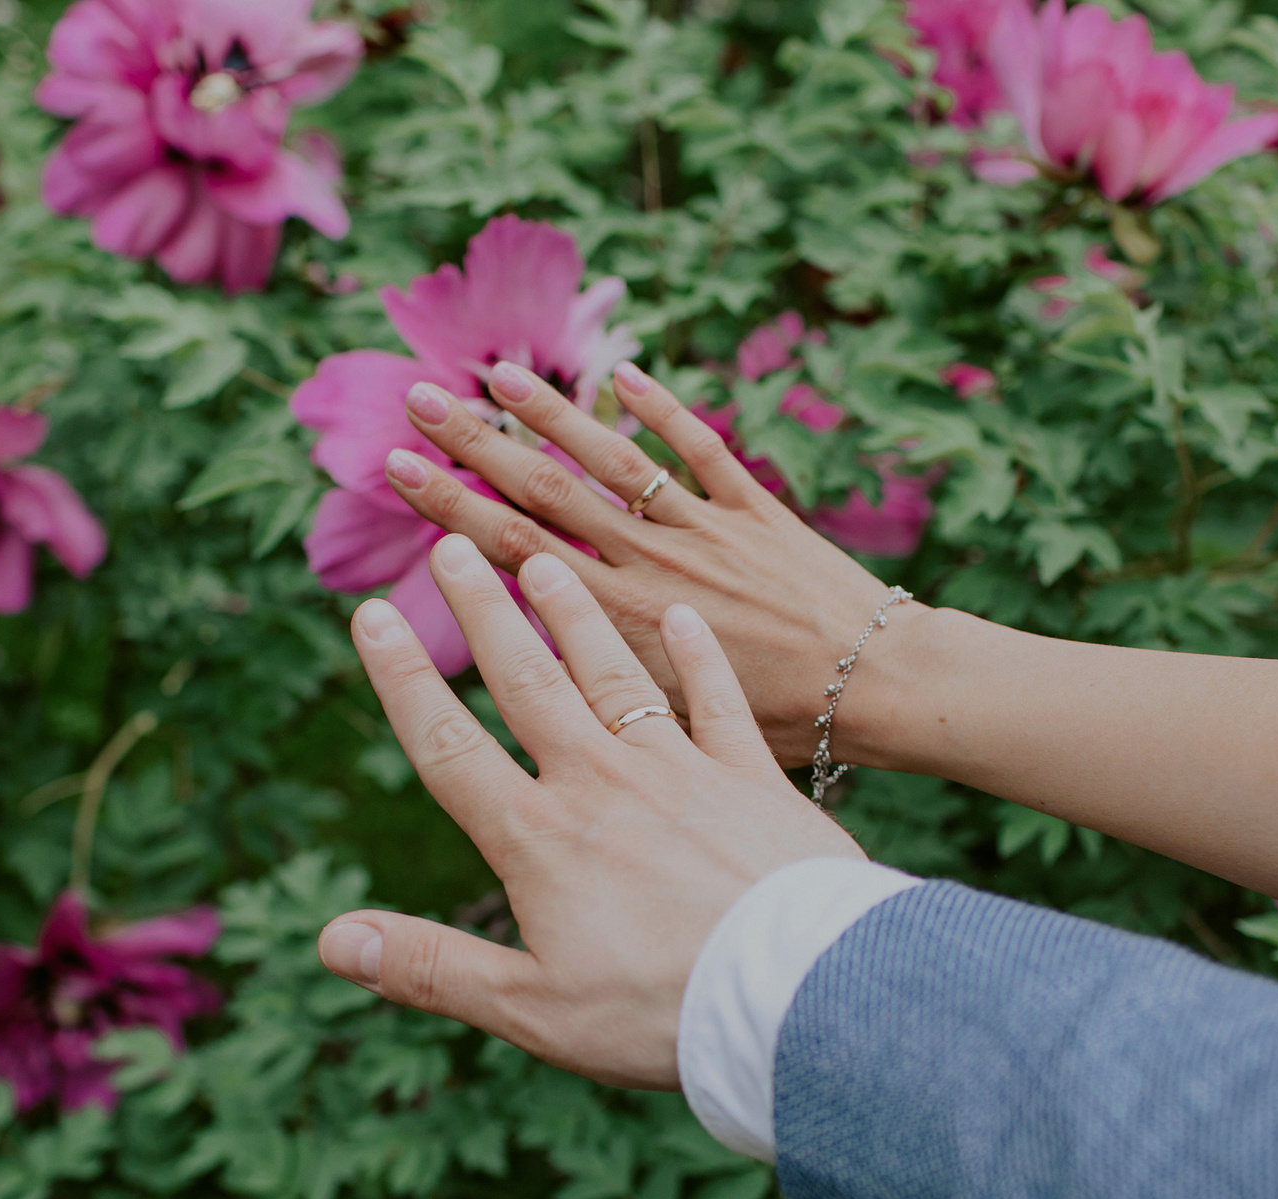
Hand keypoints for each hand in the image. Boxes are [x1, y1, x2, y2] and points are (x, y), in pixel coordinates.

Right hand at [316, 533, 864, 1088]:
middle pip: (527, 683)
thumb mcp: (530, 1008)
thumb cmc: (661, 1013)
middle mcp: (601, 784)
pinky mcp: (752, 780)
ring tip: (546, 559)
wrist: (794, 993)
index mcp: (538, 840)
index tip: (370, 614)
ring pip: (614, 674)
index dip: (405, 680)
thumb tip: (331, 941)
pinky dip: (698, 656)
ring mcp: (681, 772)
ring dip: (575, 615)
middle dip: (484, 612)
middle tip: (454, 544)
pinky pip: (717, 702)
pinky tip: (681, 616)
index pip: (449, 747)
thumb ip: (430, 968)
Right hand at [377, 357, 919, 766]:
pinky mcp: (761, 514)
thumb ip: (585, 713)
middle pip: (548, 497)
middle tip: (417, 399)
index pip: (515, 556)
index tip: (395, 470)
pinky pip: (704, 452)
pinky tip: (625, 373)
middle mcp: (655, 571)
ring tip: (498, 375)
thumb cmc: (779, 735)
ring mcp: (708, 535)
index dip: (449, 511)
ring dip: (556, 417)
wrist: (882, 697)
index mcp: (620, 630)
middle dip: (477, 448)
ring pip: (617, 465)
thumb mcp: (663, 746)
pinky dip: (665, 410)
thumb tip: (524, 685)